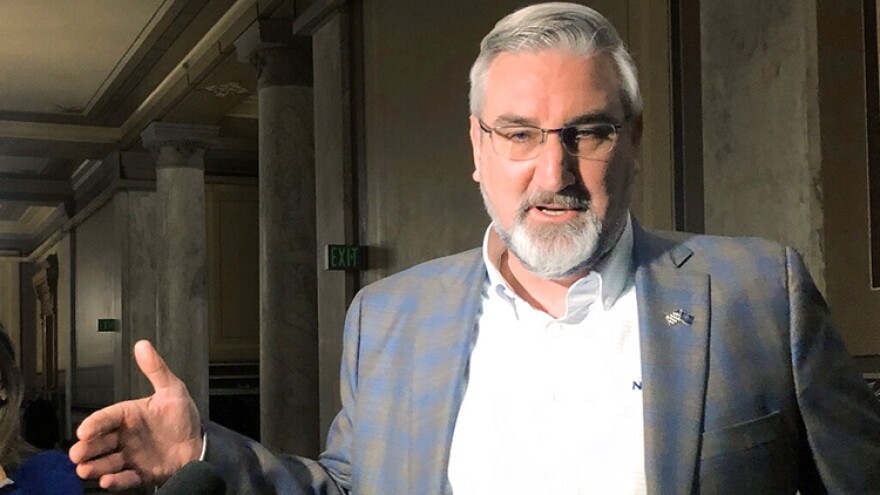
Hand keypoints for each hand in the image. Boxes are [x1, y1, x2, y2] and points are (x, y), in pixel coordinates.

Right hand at [69, 340, 203, 490]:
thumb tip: (143, 345)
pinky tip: (107, 482)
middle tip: (77, 453)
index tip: (83, 430)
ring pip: (107, 462)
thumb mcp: (172, 389)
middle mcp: (126, 436)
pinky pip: (125, 478)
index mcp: (129, 415)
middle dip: (87, 448)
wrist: (198, 444)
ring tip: (85, 470)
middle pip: (100, 442)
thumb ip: (156, 369)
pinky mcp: (140, 473)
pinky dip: (115, 481)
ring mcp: (131, 456)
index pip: (107, 418)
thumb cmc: (182, 416)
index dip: (94, 424)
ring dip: (95, 466)